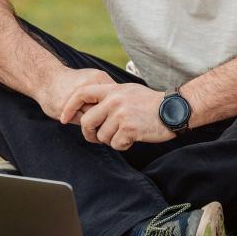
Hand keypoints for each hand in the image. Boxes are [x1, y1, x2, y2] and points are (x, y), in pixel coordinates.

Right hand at [38, 67, 115, 122]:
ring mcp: (74, 98)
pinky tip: (91, 129)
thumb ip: (106, 88)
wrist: (45, 79)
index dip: (119, 109)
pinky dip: (89, 127)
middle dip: (111, 118)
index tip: (120, 116)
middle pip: (106, 109)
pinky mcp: (65, 109)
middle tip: (114, 126)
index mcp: (97, 78)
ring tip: (104, 129)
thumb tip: (125, 104)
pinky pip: (82, 122)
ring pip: (94, 117)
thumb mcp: (92, 78)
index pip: (116, 98)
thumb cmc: (73, 81)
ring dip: (100, 125)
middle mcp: (87, 87)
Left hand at [59, 83, 174, 150]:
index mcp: (112, 90)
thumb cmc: (151, 103)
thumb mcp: (128, 92)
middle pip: (86, 121)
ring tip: (124, 134)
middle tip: (96, 137)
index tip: (63, 117)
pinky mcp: (129, 128)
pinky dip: (123, 145)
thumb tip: (92, 110)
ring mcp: (121, 114)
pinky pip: (115, 144)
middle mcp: (114, 100)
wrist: (173, 109)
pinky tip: (133, 138)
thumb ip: (110, 97)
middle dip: (89, 134)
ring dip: (111, 140)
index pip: (82, 94)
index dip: (69, 106)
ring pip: (102, 136)